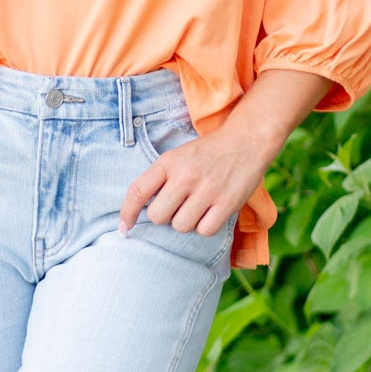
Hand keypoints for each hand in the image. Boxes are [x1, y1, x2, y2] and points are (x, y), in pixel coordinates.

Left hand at [116, 68, 333, 238]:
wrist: (246, 141)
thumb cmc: (207, 153)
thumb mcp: (178, 156)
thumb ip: (160, 179)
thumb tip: (140, 211)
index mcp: (168, 162)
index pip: (138, 191)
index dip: (127, 213)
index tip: (124, 228)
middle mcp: (185, 176)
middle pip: (157, 216)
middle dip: (164, 216)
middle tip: (178, 206)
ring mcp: (207, 190)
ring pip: (180, 226)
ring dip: (186, 222)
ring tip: (198, 206)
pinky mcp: (227, 203)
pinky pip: (204, 231)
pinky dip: (206, 226)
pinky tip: (212, 212)